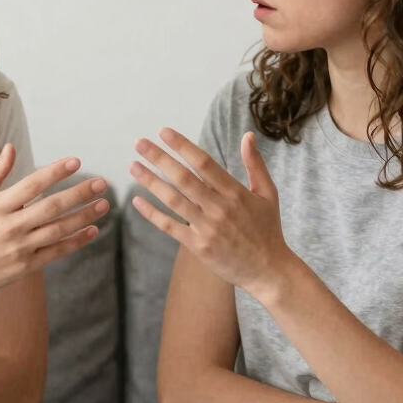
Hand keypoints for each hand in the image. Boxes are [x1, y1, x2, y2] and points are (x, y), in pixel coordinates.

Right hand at [0, 145, 108, 302]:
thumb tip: (10, 148)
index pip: (32, 184)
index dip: (55, 172)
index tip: (76, 161)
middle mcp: (11, 226)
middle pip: (51, 207)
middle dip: (79, 194)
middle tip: (102, 183)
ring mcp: (21, 247)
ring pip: (59, 230)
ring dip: (84, 216)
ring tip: (103, 205)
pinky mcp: (27, 266)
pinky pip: (57, 251)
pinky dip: (76, 241)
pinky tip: (92, 231)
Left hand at [129, 128, 288, 293]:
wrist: (268, 270)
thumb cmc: (267, 229)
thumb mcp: (268, 193)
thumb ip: (255, 164)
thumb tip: (247, 135)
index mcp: (235, 192)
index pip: (204, 163)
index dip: (182, 146)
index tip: (164, 132)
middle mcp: (219, 208)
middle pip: (183, 178)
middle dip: (159, 158)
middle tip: (139, 143)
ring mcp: (207, 228)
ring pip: (173, 200)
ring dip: (150, 182)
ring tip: (133, 166)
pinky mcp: (198, 246)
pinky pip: (170, 227)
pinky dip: (152, 214)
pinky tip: (137, 201)